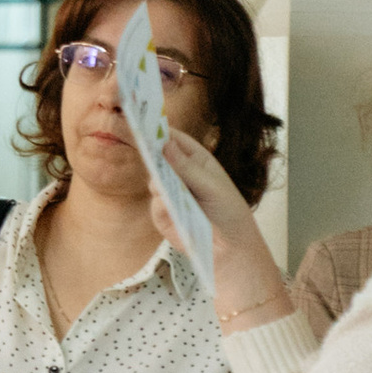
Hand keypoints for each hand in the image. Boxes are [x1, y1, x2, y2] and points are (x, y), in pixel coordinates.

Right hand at [158, 126, 289, 321]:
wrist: (230, 252)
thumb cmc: (229, 214)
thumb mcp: (212, 187)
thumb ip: (186, 167)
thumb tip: (164, 144)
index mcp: (197, 161)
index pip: (174, 139)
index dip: (158, 130)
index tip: (142, 120)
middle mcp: (181, 175)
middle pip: (158, 158)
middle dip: (150, 154)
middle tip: (141, 148)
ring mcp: (170, 195)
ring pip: (154, 182)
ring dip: (160, 185)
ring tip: (170, 193)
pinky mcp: (163, 216)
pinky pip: (155, 206)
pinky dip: (164, 210)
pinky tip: (177, 217)